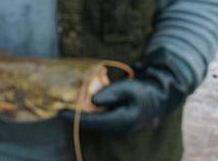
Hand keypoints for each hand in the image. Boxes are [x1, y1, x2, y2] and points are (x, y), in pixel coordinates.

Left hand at [59, 49, 189, 134]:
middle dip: (76, 116)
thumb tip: (92, 101)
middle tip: (60, 106)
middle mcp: (118, 129)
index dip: (75, 118)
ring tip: (69, 104)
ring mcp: (117, 129)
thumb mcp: (128, 88)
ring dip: (82, 114)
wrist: (157, 101)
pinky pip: (99, 120)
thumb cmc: (143, 92)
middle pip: (91, 124)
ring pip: (95, 123)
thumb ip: (110, 94)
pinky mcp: (116, 125)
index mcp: (121, 120)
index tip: (61, 112)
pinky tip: (82, 104)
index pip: (93, 122)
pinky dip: (90, 113)